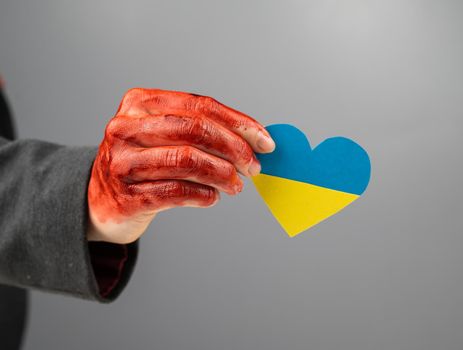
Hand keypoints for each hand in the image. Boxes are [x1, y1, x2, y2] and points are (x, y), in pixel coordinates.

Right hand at [87, 88, 274, 243]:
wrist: (98, 201)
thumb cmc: (141, 163)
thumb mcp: (160, 134)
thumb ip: (198, 130)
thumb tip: (252, 140)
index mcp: (139, 103)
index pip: (200, 106)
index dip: (238, 123)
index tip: (264, 140)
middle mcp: (126, 128)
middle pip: (195, 129)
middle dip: (234, 148)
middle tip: (253, 166)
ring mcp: (123, 162)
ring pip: (187, 161)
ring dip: (223, 174)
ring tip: (236, 185)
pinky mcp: (126, 196)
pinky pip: (176, 192)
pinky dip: (203, 194)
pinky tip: (213, 196)